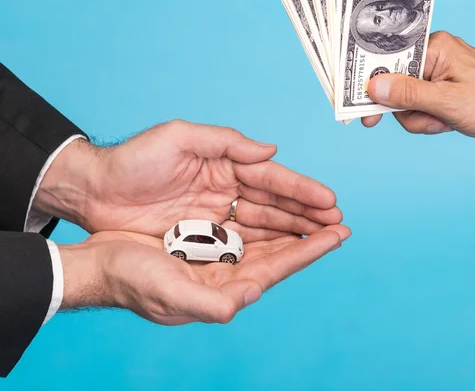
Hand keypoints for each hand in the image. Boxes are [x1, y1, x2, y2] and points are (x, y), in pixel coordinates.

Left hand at [35, 122, 341, 239]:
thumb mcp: (179, 137)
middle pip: (274, 204)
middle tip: (338, 224)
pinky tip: (289, 252)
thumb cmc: (134, 159)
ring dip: (294, 232)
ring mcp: (216, 215)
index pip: (271, 177)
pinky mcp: (203, 238)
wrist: (95, 191)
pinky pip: (242, 243)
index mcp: (225, 163)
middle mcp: (226, 189)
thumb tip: (271, 150)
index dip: (301, 189)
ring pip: (264, 225)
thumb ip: (227, 142)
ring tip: (325, 239)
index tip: (328, 200)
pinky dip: (267, 248)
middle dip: (306, 213)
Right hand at [58, 224, 350, 323]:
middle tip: (339, 219)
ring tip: (318, 211)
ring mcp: (217, 254)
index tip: (339, 233)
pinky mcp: (205, 238)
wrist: (100, 264)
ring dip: (292, 224)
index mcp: (225, 288)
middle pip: (279, 251)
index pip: (278, 266)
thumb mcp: (170, 294)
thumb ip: (211, 302)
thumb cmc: (130, 280)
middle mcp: (226, 272)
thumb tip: (252, 294)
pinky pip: (244, 226)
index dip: (309, 251)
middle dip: (309, 235)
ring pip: (265, 237)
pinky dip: (264, 217)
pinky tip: (277, 207)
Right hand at [361, 31, 474, 141]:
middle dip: (409, 110)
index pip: (389, 61)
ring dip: (422, 119)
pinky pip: (418, 107)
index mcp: (433, 48)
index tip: (363, 108)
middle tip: (432, 120)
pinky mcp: (439, 89)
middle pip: (395, 86)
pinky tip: (447, 122)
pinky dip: (429, 120)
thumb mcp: (449, 102)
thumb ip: (409, 95)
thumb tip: (374, 87)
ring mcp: (435, 74)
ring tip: (446, 122)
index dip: (374, 85)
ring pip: (405, 102)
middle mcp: (431, 56)